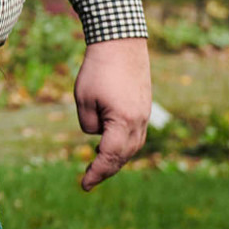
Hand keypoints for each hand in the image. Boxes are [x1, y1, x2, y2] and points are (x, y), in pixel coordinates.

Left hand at [74, 35, 150, 190]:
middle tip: (87, 181)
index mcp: (124, 122)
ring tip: (97, 166)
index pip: (109, 157)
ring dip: (116, 159)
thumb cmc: (98, 70)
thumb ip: (88, 124)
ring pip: (132, 147)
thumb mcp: (83, 99)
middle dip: (105, 170)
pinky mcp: (144, 107)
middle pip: (123, 156)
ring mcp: (145, 115)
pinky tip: (110, 145)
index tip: (84, 185)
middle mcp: (140, 123)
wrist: (121, 42)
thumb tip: (96, 136)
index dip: (96, 173)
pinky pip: (136, 135)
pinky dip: (123, 145)